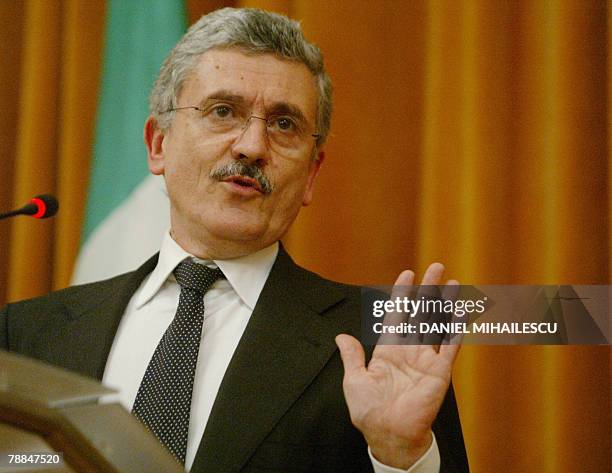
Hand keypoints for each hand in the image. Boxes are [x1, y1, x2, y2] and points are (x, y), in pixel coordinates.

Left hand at [335, 263, 459, 468]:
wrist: (387, 435)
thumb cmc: (369, 411)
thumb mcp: (354, 379)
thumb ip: (351, 356)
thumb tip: (341, 336)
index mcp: (388, 349)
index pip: (396, 314)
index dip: (402, 294)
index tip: (407, 274)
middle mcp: (409, 350)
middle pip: (421, 312)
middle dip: (429, 289)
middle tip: (437, 267)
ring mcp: (426, 359)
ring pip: (438, 323)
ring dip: (446, 302)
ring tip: (454, 283)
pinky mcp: (439, 371)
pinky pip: (450, 346)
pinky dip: (456, 328)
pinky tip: (461, 310)